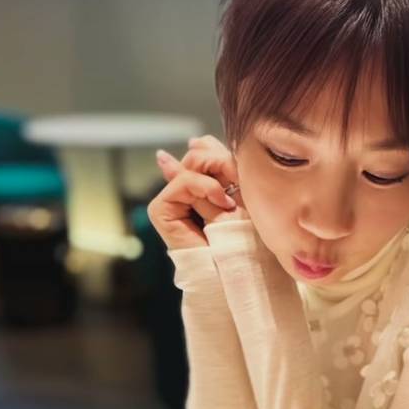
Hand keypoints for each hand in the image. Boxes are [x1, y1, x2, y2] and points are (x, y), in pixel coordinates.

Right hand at [147, 135, 248, 249]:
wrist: (239, 268)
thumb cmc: (246, 235)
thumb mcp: (239, 192)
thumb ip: (217, 165)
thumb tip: (193, 140)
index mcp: (203, 186)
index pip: (204, 150)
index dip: (221, 151)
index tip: (241, 169)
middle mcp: (184, 191)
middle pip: (197, 153)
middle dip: (220, 161)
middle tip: (237, 179)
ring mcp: (172, 200)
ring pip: (190, 165)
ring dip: (216, 178)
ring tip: (231, 200)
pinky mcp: (161, 210)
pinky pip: (182, 182)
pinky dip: (204, 187)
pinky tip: (223, 203)